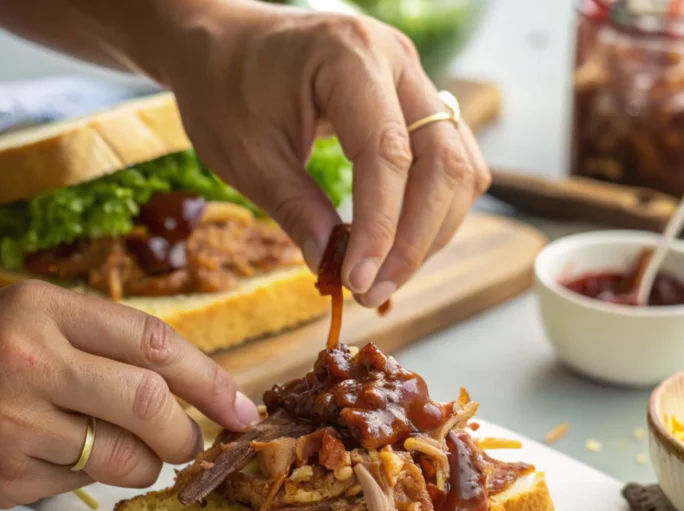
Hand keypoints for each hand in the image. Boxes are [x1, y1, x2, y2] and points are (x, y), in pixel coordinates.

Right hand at [0, 281, 258, 510]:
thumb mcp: (21, 327)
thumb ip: (99, 347)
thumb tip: (190, 389)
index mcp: (41, 307)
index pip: (154, 341)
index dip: (210, 379)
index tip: (241, 408)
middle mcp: (29, 355)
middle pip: (152, 400)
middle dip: (186, 433)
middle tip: (190, 445)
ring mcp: (12, 417)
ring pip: (126, 452)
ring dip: (144, 463)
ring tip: (127, 457)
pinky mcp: (1, 472)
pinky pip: (83, 483)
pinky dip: (91, 480)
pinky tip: (61, 465)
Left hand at [146, 0, 490, 306]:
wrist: (224, 44)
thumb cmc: (225, 88)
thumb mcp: (245, 156)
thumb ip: (295, 210)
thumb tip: (331, 270)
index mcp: (348, 57)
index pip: (387, 154)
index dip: (381, 228)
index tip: (359, 282)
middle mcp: (396, 60)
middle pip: (441, 162)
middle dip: (415, 240)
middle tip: (375, 292)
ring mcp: (414, 78)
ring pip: (459, 166)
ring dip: (431, 231)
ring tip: (385, 277)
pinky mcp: (417, 101)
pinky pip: (450, 161)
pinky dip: (434, 210)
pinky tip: (398, 244)